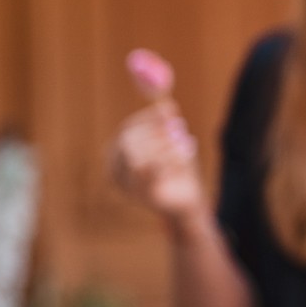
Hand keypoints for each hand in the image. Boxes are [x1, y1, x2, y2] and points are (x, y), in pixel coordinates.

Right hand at [110, 99, 207, 223]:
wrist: (188, 202)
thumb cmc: (177, 170)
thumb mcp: (173, 143)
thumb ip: (167, 126)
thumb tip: (167, 104)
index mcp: (119, 156)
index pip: (126, 130)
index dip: (147, 117)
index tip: (168, 109)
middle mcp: (117, 172)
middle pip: (127, 142)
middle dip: (156, 131)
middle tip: (179, 125)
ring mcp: (128, 186)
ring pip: (138, 158)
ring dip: (166, 147)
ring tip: (187, 145)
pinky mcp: (144, 196)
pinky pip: (153, 173)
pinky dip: (172, 162)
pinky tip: (185, 161)